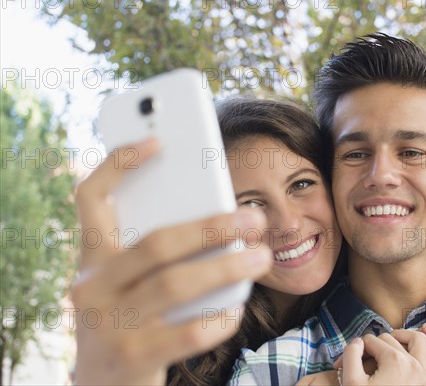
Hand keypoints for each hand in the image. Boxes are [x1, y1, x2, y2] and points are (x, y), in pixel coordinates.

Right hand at [72, 139, 272, 384]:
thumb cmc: (128, 319)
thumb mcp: (126, 282)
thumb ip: (152, 252)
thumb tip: (216, 219)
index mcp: (91, 259)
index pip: (90, 198)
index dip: (118, 164)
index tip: (157, 141)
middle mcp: (91, 287)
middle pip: (156, 242)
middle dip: (212, 227)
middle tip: (255, 218)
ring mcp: (108, 324)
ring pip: (176, 283)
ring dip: (228, 266)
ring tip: (262, 257)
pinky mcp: (132, 357)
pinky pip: (189, 330)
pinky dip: (221, 315)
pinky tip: (237, 307)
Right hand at [334, 324, 425, 385]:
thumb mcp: (351, 381)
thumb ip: (351, 354)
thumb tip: (358, 342)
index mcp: (393, 360)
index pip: (369, 342)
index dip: (354, 351)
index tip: (342, 365)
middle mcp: (413, 362)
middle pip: (388, 340)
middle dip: (372, 346)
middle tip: (358, 362)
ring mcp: (425, 373)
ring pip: (417, 340)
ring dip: (403, 335)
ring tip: (389, 339)